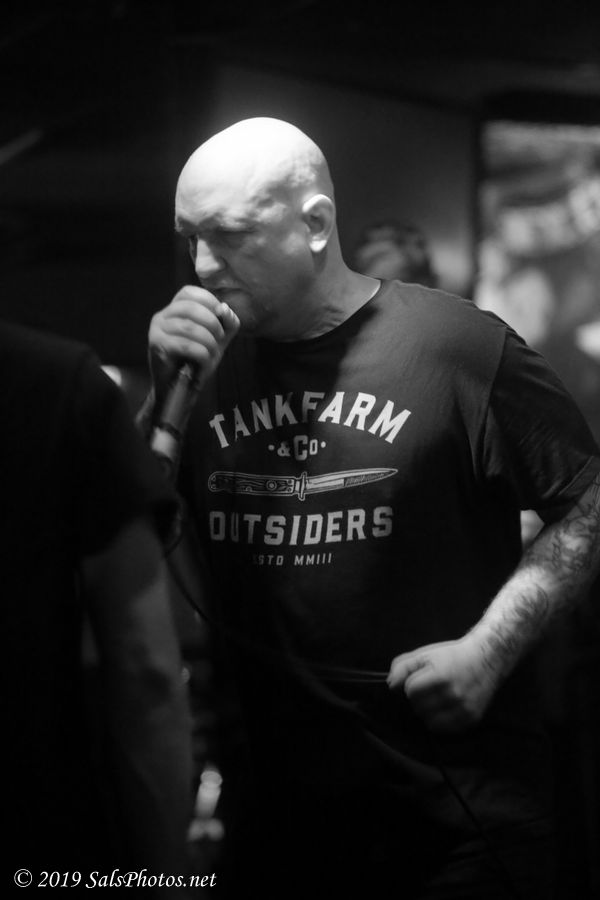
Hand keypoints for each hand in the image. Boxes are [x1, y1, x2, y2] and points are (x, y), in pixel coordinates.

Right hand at [148, 286, 239, 400]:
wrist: (178, 388)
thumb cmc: (196, 361)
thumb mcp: (218, 339)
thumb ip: (227, 322)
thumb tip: (224, 308)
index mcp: (174, 310)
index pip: (189, 292)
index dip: (208, 300)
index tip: (221, 317)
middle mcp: (162, 316)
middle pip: (190, 307)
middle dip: (212, 322)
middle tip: (219, 338)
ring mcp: (156, 330)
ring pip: (189, 328)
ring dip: (209, 341)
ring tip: (212, 353)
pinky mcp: (157, 347)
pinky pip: (186, 345)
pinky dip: (202, 354)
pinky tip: (204, 362)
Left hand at [387, 634, 500, 732]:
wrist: (487, 659)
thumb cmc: (452, 655)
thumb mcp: (425, 653)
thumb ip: (403, 666)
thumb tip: (391, 686)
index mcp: (441, 676)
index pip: (410, 690)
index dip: (411, 683)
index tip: (420, 678)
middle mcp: (454, 695)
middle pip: (418, 707)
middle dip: (418, 698)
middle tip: (428, 689)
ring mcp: (464, 709)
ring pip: (429, 721)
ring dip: (427, 711)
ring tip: (435, 699)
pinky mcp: (471, 720)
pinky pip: (444, 730)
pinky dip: (439, 721)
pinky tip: (443, 708)